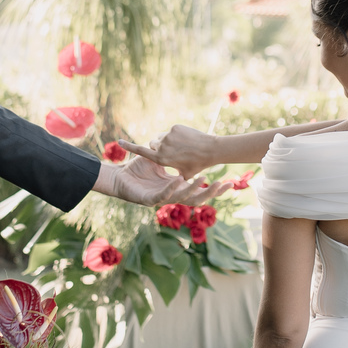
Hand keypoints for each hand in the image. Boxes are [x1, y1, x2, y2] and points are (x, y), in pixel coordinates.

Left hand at [95, 153, 220, 208]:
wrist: (117, 178)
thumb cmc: (136, 169)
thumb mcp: (159, 160)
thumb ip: (172, 156)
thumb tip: (186, 146)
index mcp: (176, 188)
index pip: (199, 190)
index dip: (214, 188)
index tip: (230, 182)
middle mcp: (172, 196)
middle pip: (196, 199)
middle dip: (212, 193)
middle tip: (225, 184)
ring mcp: (161, 200)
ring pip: (182, 199)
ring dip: (194, 189)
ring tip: (205, 179)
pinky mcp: (149, 200)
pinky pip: (163, 195)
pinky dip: (172, 187)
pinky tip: (180, 180)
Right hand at [121, 124, 221, 175]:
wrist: (209, 150)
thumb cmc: (197, 165)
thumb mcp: (183, 175)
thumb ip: (171, 176)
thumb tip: (166, 181)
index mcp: (161, 159)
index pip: (140, 150)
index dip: (129, 146)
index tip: (119, 140)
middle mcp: (161, 147)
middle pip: (153, 144)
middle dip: (158, 148)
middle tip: (170, 153)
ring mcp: (168, 136)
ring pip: (161, 137)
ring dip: (166, 142)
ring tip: (180, 147)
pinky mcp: (174, 128)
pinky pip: (170, 131)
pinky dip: (175, 135)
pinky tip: (185, 140)